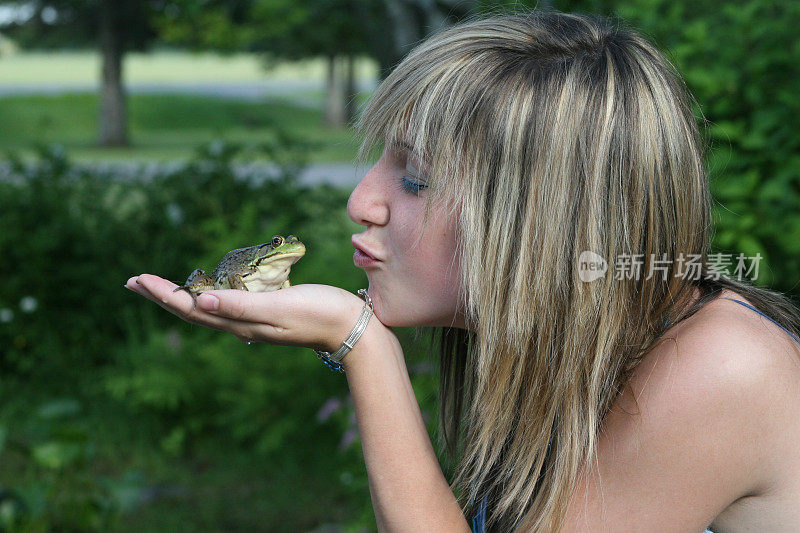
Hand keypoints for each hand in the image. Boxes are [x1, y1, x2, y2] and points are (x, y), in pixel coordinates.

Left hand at [125, 274, 366, 351]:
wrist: (351, 327)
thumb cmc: (319, 313)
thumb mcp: (279, 307)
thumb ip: (240, 305)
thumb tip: (199, 301)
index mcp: (239, 323)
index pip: (191, 308)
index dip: (163, 294)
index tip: (137, 279)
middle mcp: (240, 324)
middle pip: (192, 310)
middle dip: (163, 296)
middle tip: (134, 282)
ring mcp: (253, 320)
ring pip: (207, 308)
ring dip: (181, 296)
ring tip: (161, 286)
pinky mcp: (266, 311)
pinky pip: (226, 304)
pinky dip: (207, 295)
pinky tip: (208, 290)